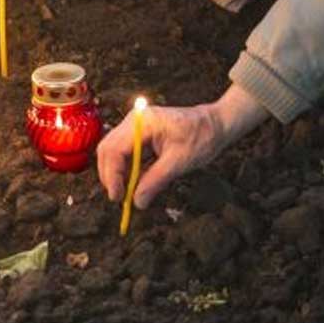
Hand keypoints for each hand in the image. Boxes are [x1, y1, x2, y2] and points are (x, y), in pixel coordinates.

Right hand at [97, 86, 270, 210]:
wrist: (215, 124)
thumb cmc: (202, 136)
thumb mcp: (180, 161)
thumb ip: (156, 180)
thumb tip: (138, 201)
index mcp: (142, 122)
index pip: (114, 149)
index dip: (112, 175)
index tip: (118, 197)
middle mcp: (133, 121)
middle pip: (108, 149)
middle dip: (111, 175)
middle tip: (120, 198)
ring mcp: (134, 126)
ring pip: (113, 152)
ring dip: (117, 174)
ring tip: (127, 194)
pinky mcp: (139, 134)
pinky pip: (125, 153)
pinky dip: (127, 170)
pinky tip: (134, 184)